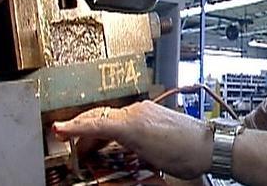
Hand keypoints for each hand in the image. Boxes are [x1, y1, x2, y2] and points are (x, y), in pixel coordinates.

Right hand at [52, 101, 212, 178]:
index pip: (95, 124)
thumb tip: (103, 150)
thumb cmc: (184, 153)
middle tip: (70, 144)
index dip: (73, 128)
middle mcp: (136, 111)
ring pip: (111, 117)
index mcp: (132, 123)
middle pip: (100, 118)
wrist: (209, 144)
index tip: (57, 129)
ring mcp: (144, 109)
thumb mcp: (148, 158)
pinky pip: (124, 117)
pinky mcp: (151, 111)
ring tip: (88, 148)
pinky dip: (112, 128)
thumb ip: (122, 148)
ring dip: (97, 130)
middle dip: (82, 131)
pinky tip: (111, 140)